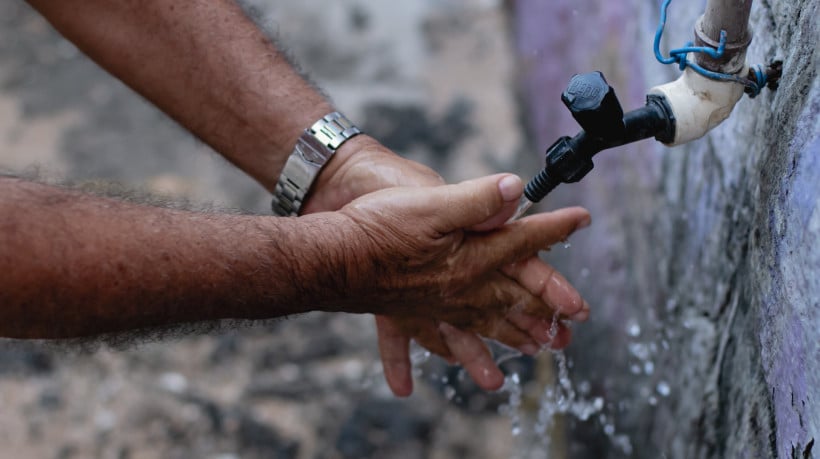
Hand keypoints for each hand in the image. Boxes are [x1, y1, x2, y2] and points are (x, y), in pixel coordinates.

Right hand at [303, 137, 588, 395]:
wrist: (330, 257)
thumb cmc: (379, 226)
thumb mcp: (433, 203)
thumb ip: (478, 200)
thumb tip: (517, 189)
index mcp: (473, 259)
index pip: (524, 244)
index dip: (555, 229)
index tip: (582, 219)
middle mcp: (460, 288)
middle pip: (513, 299)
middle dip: (548, 307)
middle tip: (576, 321)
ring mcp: (434, 305)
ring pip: (482, 325)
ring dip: (509, 338)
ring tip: (532, 354)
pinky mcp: (406, 310)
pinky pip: (421, 340)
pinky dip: (425, 356)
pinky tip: (421, 377)